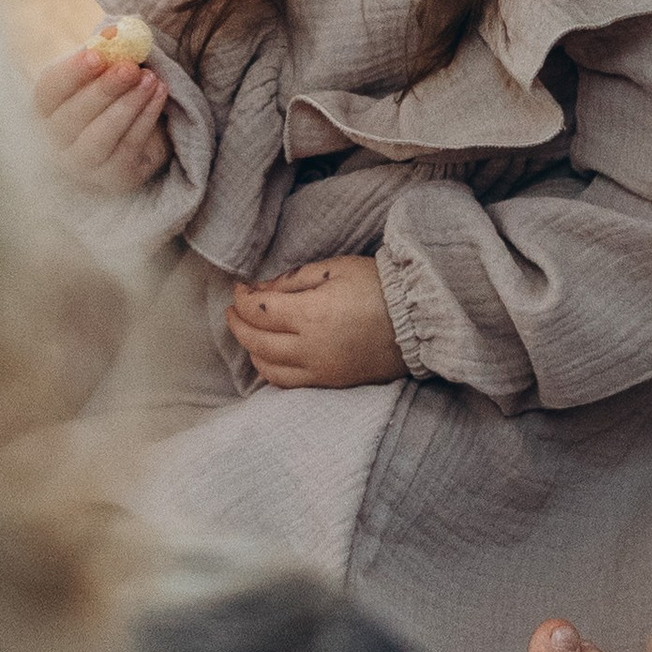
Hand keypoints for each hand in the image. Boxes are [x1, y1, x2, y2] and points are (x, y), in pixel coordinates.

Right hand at [33, 38, 168, 192]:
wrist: (136, 132)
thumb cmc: (110, 94)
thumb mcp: (103, 71)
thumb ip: (104, 54)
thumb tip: (114, 34)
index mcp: (43, 110)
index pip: (48, 92)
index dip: (71, 73)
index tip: (98, 54)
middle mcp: (52, 144)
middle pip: (71, 119)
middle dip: (104, 90)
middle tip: (130, 67)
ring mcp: (80, 168)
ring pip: (99, 138)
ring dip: (127, 106)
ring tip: (151, 79)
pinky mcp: (111, 180)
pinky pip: (127, 149)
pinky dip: (145, 119)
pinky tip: (160, 95)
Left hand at [228, 254, 405, 390]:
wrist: (418, 320)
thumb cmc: (379, 287)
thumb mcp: (336, 268)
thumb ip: (294, 279)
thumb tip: (260, 289)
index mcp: (311, 314)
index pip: (259, 310)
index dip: (243, 298)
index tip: (240, 288)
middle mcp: (310, 348)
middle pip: (256, 340)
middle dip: (238, 324)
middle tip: (233, 310)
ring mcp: (319, 370)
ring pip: (267, 368)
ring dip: (251, 349)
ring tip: (248, 333)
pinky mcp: (330, 382)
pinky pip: (287, 383)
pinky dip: (270, 370)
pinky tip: (268, 357)